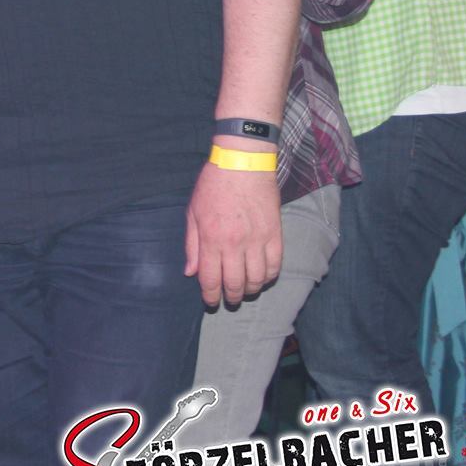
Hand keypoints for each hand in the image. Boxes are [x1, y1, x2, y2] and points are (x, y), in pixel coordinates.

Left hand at [185, 156, 282, 305]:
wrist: (243, 162)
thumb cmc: (213, 185)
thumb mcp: (193, 212)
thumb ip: (192, 245)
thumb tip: (190, 272)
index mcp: (211, 238)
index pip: (210, 279)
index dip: (210, 295)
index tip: (211, 302)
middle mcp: (235, 243)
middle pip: (235, 283)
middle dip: (231, 297)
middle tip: (229, 300)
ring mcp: (258, 240)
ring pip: (257, 279)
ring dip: (250, 290)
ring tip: (245, 291)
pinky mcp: (275, 234)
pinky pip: (275, 265)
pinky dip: (269, 277)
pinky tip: (262, 278)